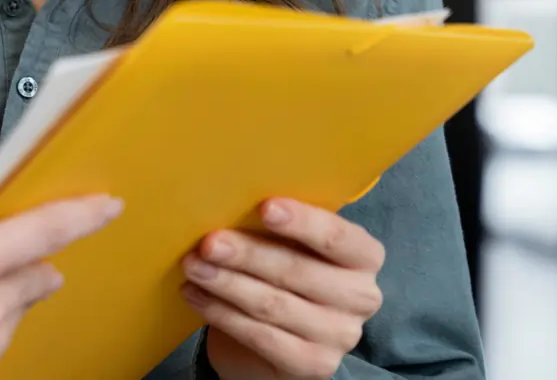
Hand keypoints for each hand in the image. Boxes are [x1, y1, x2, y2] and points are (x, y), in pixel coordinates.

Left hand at [182, 199, 384, 379]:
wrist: (277, 337)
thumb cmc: (283, 271)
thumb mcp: (290, 243)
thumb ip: (277, 223)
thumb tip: (231, 194)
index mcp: (364, 256)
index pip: (337, 238)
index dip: (303, 222)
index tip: (265, 207)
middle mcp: (361, 297)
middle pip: (298, 271)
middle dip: (248, 254)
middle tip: (209, 243)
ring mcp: (340, 335)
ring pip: (274, 305)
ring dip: (227, 284)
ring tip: (192, 266)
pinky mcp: (314, 365)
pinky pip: (261, 337)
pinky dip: (222, 314)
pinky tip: (196, 295)